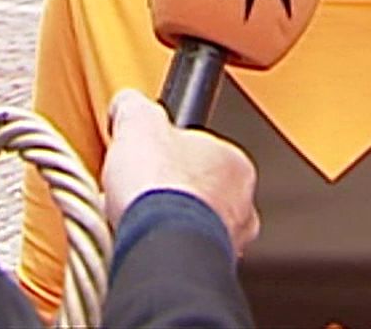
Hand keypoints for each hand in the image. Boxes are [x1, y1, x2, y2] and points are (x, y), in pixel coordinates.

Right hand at [101, 89, 258, 254]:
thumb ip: (136, 107)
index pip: (202, 149)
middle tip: (141, 189)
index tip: (150, 156)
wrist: (160, 245)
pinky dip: (165, 247)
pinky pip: (184, 251)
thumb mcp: (138, 122)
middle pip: (199, 189)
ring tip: (136, 217)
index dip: (169, 152)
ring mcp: (229, 239)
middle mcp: (242, 203)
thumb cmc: (161, 188)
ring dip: (166, 220)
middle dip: (169, 190)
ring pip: (193, 223)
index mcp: (234, 162)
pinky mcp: (209, 266)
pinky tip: (142, 240)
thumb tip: (128, 103)